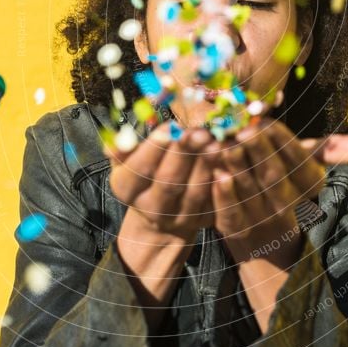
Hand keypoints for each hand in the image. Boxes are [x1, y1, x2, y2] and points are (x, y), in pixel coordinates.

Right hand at [105, 123, 215, 241]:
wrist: (161, 213)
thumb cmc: (145, 174)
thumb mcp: (127, 160)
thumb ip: (123, 148)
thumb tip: (119, 140)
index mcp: (127, 190)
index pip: (138, 170)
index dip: (154, 149)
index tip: (170, 126)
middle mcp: (152, 209)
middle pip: (168, 182)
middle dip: (184, 155)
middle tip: (198, 131)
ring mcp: (179, 218)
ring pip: (194, 192)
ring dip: (206, 166)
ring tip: (215, 142)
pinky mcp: (203, 220)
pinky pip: (214, 201)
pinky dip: (222, 181)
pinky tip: (228, 161)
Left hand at [210, 118, 347, 262]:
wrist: (262, 239)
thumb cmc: (281, 184)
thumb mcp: (302, 167)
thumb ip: (324, 151)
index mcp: (308, 187)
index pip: (299, 161)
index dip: (281, 140)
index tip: (266, 120)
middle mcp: (289, 206)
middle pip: (274, 176)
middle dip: (258, 150)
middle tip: (243, 128)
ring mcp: (262, 220)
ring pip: (250, 191)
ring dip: (237, 166)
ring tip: (225, 143)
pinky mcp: (237, 230)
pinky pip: (231, 213)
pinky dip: (224, 194)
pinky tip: (216, 174)